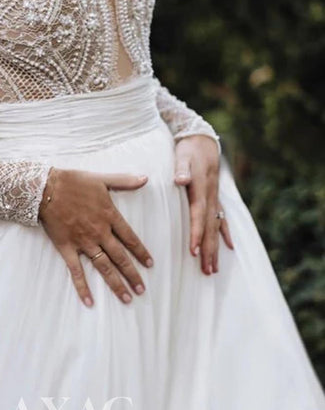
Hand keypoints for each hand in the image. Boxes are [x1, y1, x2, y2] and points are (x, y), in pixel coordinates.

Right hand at [38, 168, 153, 307]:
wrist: (45, 188)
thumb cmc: (73, 181)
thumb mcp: (102, 179)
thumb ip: (124, 181)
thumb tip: (145, 178)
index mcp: (109, 216)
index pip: (130, 239)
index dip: (141, 252)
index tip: (150, 265)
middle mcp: (99, 233)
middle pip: (120, 258)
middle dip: (132, 275)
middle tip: (142, 290)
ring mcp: (83, 242)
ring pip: (104, 267)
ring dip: (116, 284)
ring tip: (127, 298)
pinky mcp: (67, 248)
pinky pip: (76, 271)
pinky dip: (82, 287)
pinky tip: (89, 302)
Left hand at [173, 135, 234, 274]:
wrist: (202, 138)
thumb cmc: (188, 149)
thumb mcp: (182, 155)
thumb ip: (181, 167)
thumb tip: (181, 179)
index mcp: (201, 189)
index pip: (199, 215)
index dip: (197, 233)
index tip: (194, 251)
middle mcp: (210, 196)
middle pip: (210, 227)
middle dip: (209, 250)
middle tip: (207, 271)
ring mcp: (215, 198)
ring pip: (216, 227)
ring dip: (216, 248)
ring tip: (214, 268)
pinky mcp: (215, 197)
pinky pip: (222, 218)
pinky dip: (225, 233)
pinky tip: (229, 247)